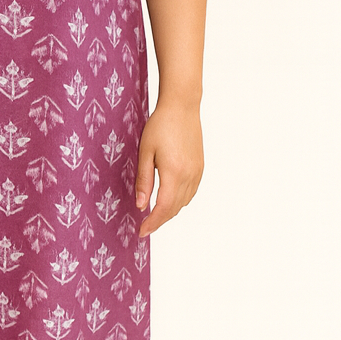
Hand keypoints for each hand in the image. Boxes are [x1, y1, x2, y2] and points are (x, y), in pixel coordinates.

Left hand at [134, 100, 203, 235]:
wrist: (182, 107)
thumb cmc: (160, 126)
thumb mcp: (145, 152)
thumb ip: (143, 180)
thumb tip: (140, 205)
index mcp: (174, 173)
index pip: (163, 207)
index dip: (152, 223)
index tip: (141, 232)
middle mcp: (189, 175)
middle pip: (174, 208)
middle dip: (160, 221)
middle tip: (145, 227)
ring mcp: (197, 172)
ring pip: (184, 202)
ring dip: (170, 212)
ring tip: (154, 215)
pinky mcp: (200, 167)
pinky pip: (191, 192)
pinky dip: (180, 201)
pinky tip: (169, 200)